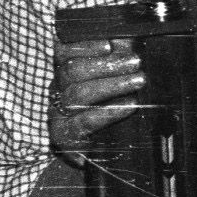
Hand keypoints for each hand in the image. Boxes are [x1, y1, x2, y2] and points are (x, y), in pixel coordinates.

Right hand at [49, 37, 145, 155]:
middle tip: (136, 61)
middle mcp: (57, 91)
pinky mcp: (65, 138)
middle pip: (71, 71)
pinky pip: (84, 122)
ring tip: (139, 80)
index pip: (63, 51)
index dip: (84, 45)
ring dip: (112, 84)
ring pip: (77, 94)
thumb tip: (131, 39)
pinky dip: (109, 112)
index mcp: (64, 74)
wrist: (100, 157)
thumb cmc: (107, 114)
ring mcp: (58, 115)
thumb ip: (117, 60)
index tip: (110, 43)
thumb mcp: (113, 83)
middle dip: (107, 64)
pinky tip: (130, 105)